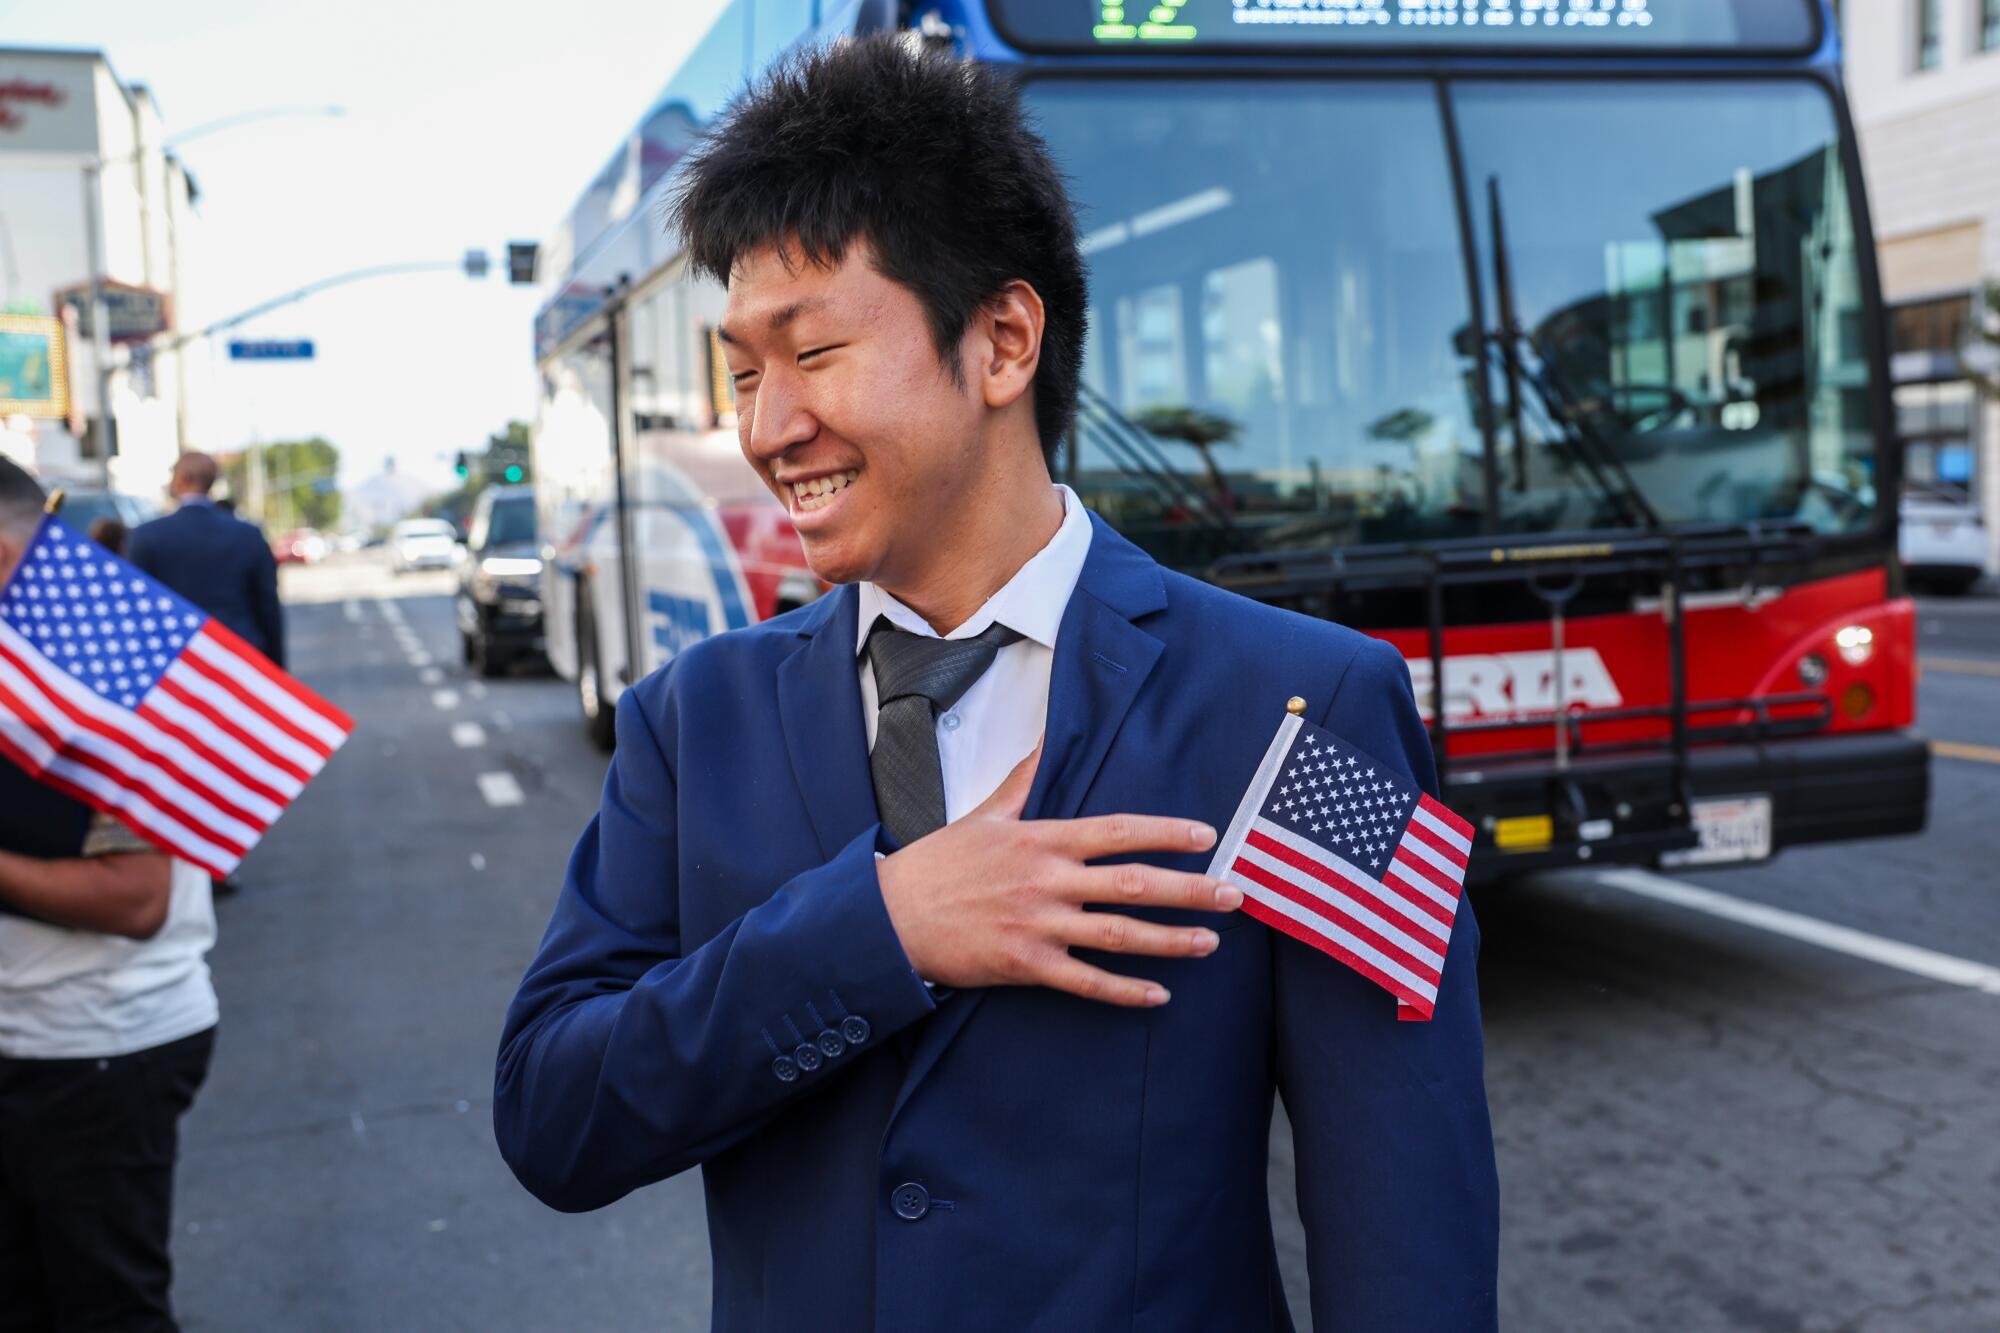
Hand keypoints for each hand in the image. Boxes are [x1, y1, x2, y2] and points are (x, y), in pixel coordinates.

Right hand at [876, 743, 1242, 1006]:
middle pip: (1133, 883)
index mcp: (1041, 839)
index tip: (1207, 835)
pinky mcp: (1025, 964)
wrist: (889, 916)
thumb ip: (1024, 780)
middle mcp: (1046, 879)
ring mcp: (1038, 924)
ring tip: (1210, 943)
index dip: (1166, 832)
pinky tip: (1159, 996)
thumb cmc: (938, 864)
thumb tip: (1047, 740)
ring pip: (1118, 934)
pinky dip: (1124, 991)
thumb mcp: (985, 814)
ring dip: (1170, 940)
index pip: (1117, 831)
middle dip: (1190, 889)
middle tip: (1234, 894)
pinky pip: (1085, 981)